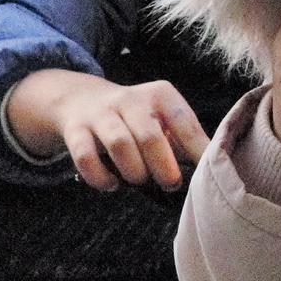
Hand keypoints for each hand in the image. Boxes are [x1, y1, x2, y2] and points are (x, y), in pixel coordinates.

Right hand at [7, 68, 209, 190]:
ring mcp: (100, 113)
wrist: (81, 100)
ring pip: (119, 145)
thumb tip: (206, 171)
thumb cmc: (134, 118)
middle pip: (150, 137)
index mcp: (160, 95)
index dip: (197, 152)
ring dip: (133, 171)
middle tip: (169, 184)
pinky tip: (111, 184)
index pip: (184, 124)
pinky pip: (85, 157)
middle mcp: (129, 100)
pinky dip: (100, 177)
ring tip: (139, 181)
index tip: (204, 174)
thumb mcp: (161, 118)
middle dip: (163, 168)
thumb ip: (182, 140)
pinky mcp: (75, 130)